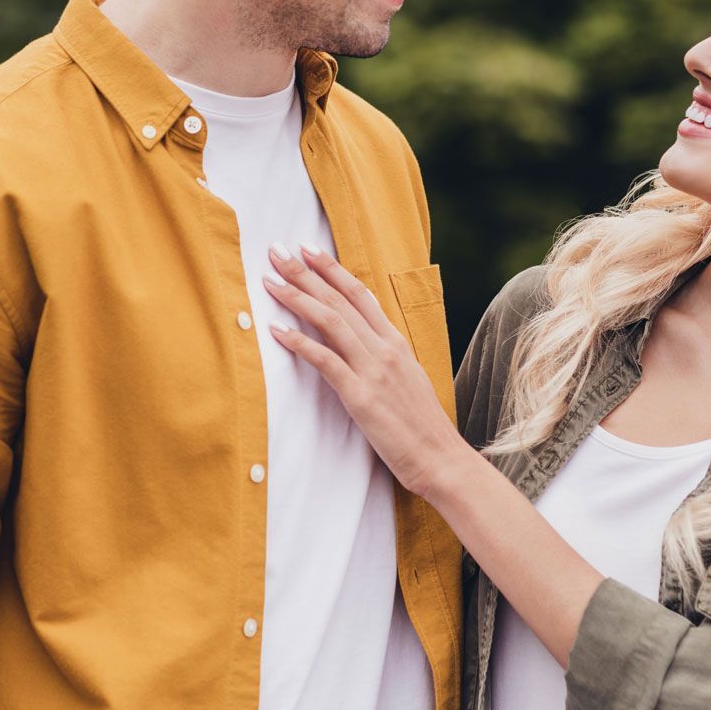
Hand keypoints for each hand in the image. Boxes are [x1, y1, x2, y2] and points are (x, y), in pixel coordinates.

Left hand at [261, 243, 469, 498]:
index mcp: (396, 343)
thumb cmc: (420, 426)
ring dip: (297, 297)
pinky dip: (299, 342)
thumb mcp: (407, 380)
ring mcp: (374, 370)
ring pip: (331, 321)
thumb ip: (384, 358)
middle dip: (306, 273)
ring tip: (270, 281)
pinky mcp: (361, 395)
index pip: (360, 294)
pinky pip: (325, 360)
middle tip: (277, 251)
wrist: (440, 458)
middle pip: (340, 300)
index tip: (308, 251)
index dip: (332, 270)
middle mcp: (385, 348)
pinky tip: (276, 330)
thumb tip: (362, 344)